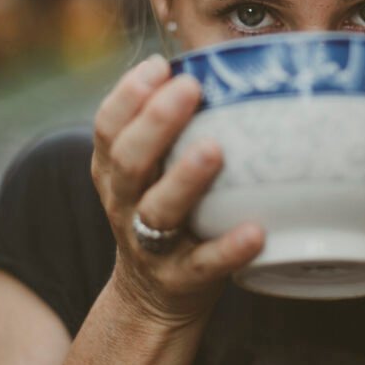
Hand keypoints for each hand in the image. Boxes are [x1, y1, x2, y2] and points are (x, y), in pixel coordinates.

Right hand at [91, 55, 264, 330]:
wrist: (153, 300)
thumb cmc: (167, 211)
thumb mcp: (153, 170)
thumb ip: (173, 126)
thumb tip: (231, 64)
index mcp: (114, 171)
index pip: (107, 127)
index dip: (128, 94)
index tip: (161, 65)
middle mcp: (125, 203)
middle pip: (128, 161)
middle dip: (156, 122)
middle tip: (190, 88)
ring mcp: (150, 244)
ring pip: (159, 211)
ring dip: (185, 178)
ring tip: (214, 149)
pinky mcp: (182, 279)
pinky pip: (205, 264)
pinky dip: (229, 249)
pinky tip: (256, 231)